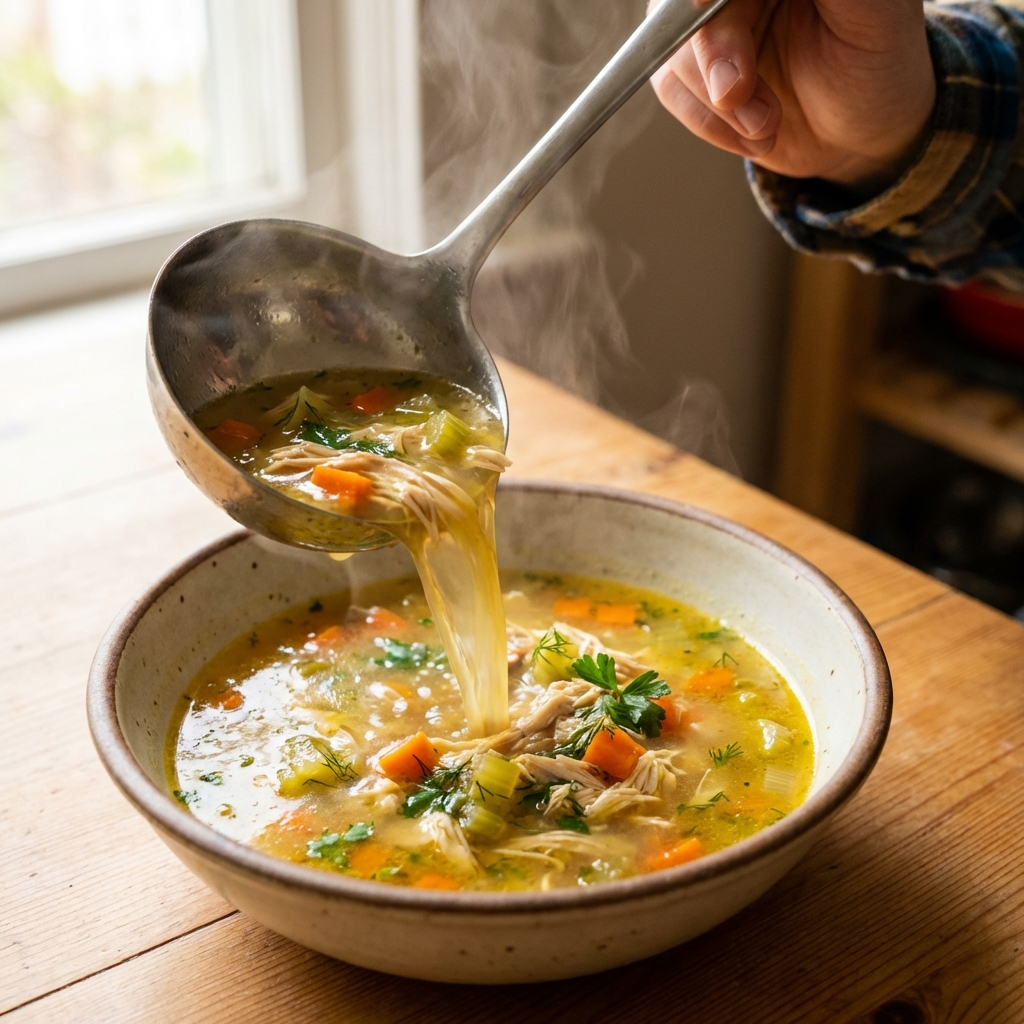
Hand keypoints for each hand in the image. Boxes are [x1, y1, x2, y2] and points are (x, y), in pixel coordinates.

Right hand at [650, 0, 936, 193]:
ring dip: (717, 102)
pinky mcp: (694, 64)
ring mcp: (713, 19)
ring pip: (673, 45)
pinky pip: (670, 85)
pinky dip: (708, 121)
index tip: (699, 5)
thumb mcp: (870, 11)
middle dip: (712, 52)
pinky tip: (752, 131)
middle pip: (685, 6)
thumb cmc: (877, 62)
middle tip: (738, 92)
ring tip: (768, 122)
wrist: (861, 130)